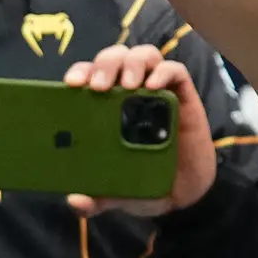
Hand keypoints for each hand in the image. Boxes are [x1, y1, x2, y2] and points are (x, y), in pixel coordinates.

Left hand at [59, 41, 214, 215]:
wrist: (184, 194)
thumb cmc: (145, 182)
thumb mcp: (117, 193)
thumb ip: (96, 199)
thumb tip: (75, 202)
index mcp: (106, 107)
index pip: (89, 75)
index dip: (80, 71)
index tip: (72, 84)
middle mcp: (129, 93)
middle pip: (114, 58)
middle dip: (104, 64)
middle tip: (99, 86)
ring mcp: (157, 91)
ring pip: (143, 56)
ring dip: (132, 63)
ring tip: (128, 85)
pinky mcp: (182, 95)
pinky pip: (175, 71)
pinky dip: (163, 72)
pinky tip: (154, 87)